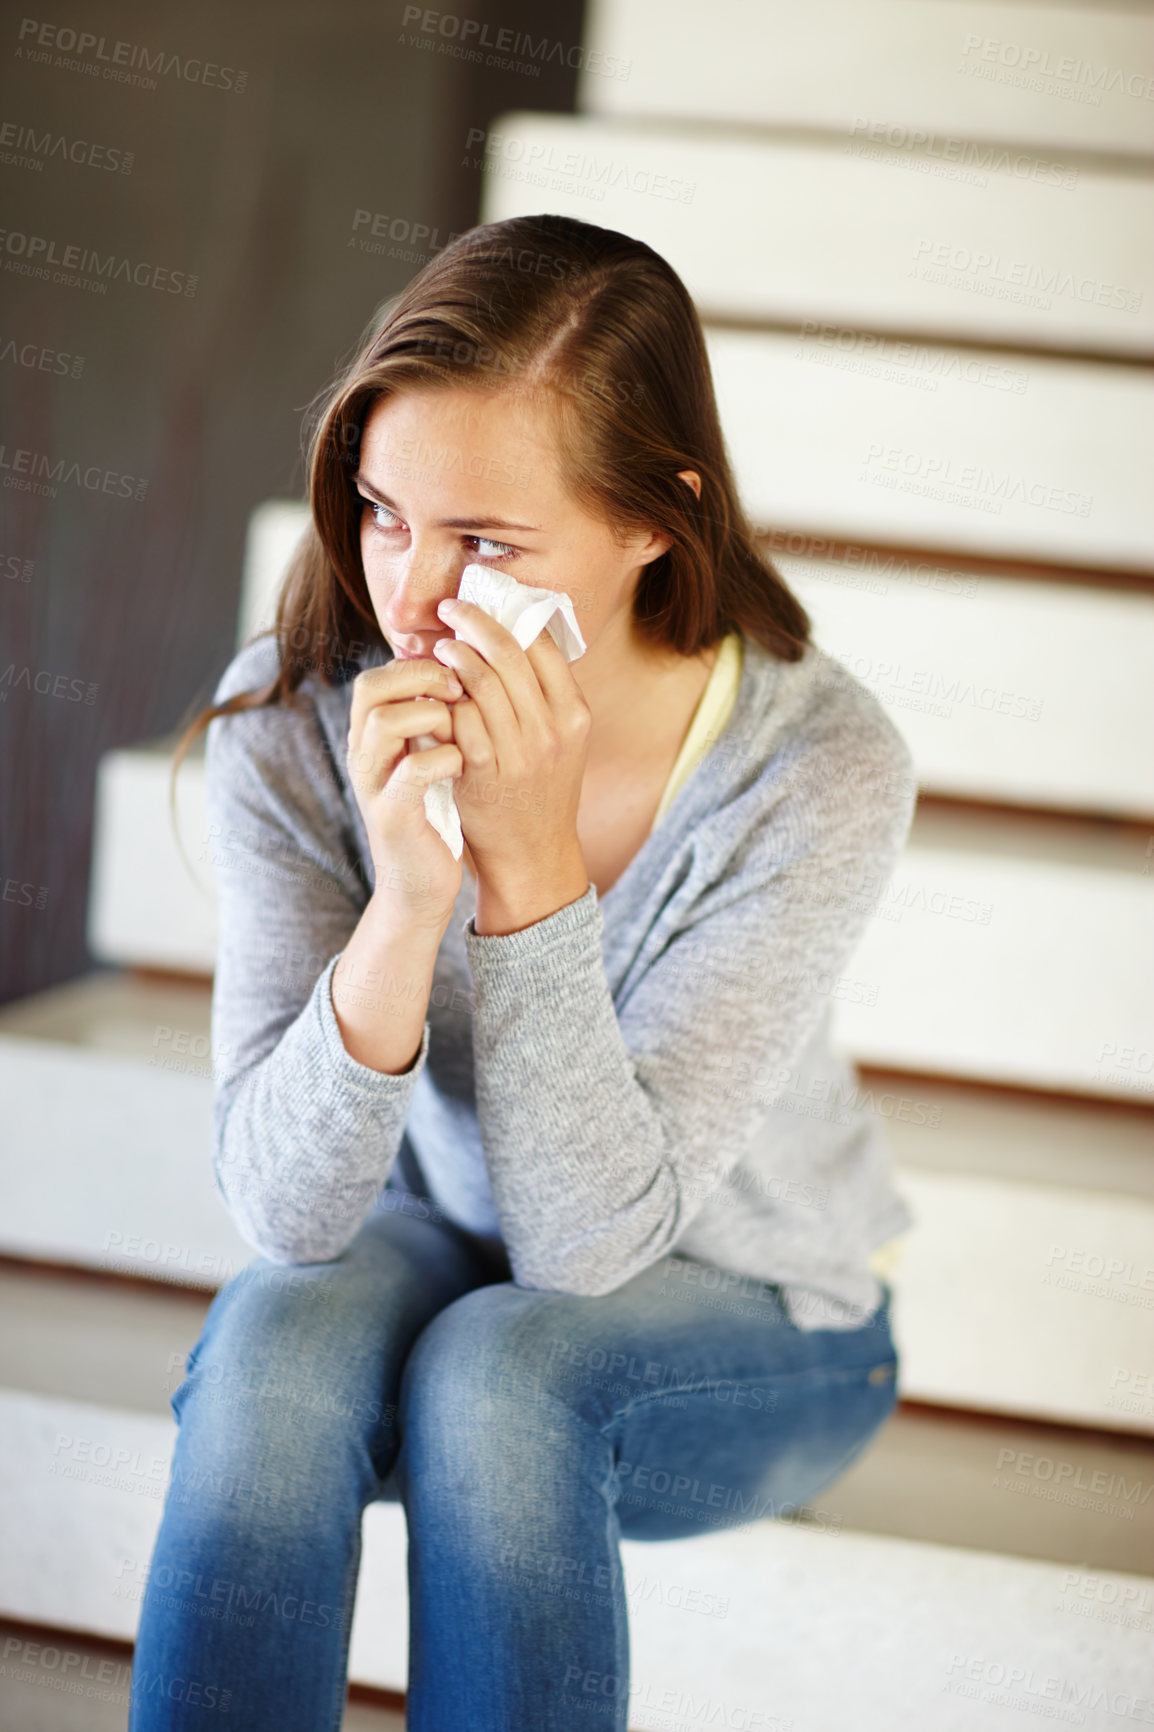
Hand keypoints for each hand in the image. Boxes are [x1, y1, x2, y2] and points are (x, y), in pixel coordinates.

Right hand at [345, 657, 465, 927]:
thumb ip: (430, 720)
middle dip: (421, 678)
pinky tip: (463, 764)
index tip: (458, 675)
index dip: (418, 664)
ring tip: (462, 728)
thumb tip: (461, 670)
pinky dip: (444, 758)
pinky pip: (412, 770)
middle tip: (459, 691)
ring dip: (432, 714)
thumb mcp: (426, 759)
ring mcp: (373, 784)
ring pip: (385, 721)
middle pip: (371, 687)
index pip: (377, 675)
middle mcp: (363, 755)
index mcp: (370, 737)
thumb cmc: (432, 815)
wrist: (419, 885)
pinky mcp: (392, 815)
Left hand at [430, 597, 591, 898]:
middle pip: (510, 654)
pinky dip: (444, 698)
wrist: (533, 854)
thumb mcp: (561, 740)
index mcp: (575, 713)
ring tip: (438, 646)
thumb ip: (544, 695)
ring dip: (454, 656)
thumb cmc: (541, 789)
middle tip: (448, 609)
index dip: (509, 615)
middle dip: (474, 623)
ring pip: (482, 682)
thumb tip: (515, 633)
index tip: (483, 602)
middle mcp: (553, 730)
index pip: (543, 645)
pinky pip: (460, 719)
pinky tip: (433, 688)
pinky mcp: (486, 772)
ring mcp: (521, 753)